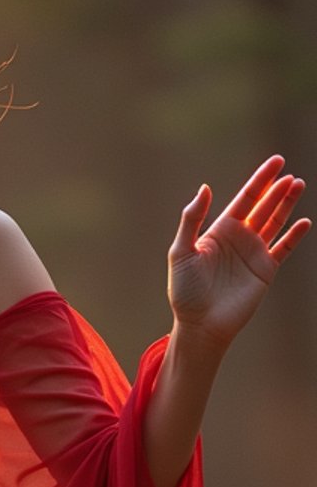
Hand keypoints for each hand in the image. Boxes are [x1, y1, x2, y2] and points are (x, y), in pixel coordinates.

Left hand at [167, 156, 309, 347]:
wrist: (200, 324)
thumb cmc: (185, 291)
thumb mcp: (181, 251)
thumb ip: (192, 219)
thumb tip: (205, 188)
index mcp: (220, 230)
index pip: (245, 198)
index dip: (261, 179)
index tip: (276, 162)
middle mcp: (239, 238)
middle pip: (263, 206)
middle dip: (277, 189)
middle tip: (290, 174)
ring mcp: (254, 254)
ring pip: (275, 222)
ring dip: (287, 205)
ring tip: (298, 185)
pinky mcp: (265, 271)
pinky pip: (283, 249)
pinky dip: (294, 236)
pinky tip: (304, 222)